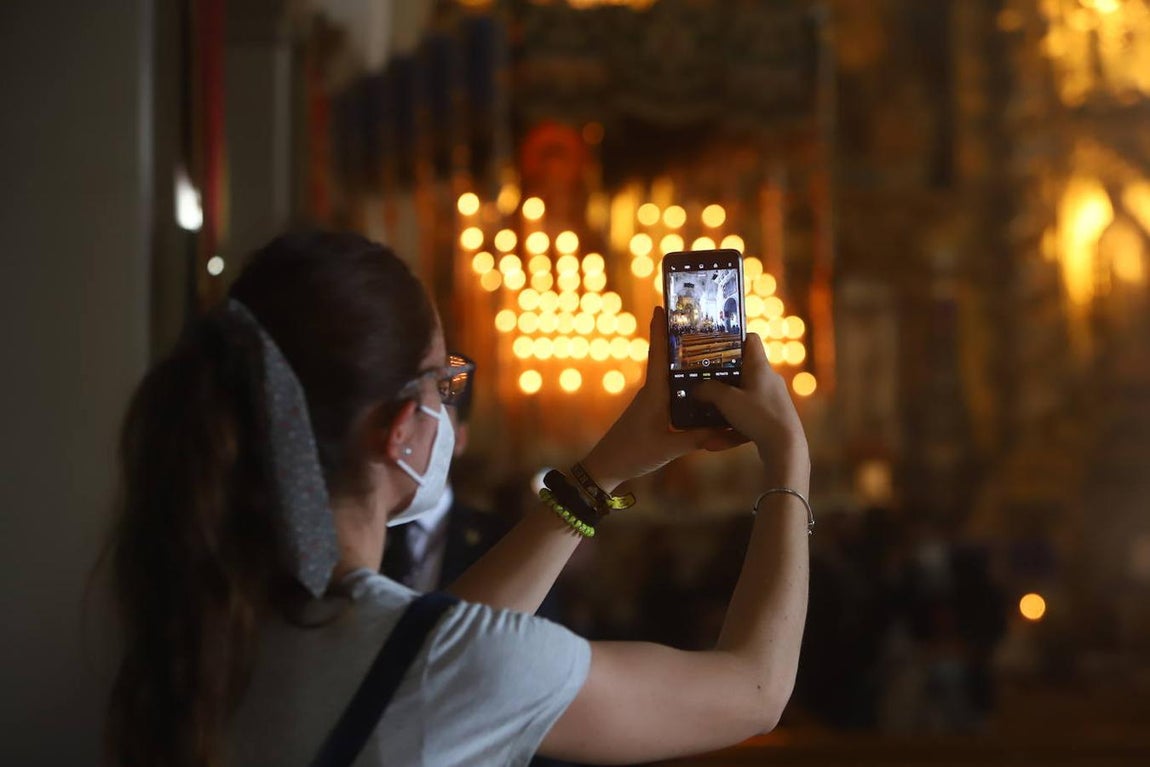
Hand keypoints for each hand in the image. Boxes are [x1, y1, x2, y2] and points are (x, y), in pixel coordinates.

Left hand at [580, 307, 746, 491]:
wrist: (606, 468)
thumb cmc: (632, 454)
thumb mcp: (669, 448)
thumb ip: (697, 437)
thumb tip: (726, 428)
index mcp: (654, 394)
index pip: (658, 355)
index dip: (659, 330)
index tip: (662, 306)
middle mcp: (653, 392)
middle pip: (667, 359)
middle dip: (679, 339)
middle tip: (698, 321)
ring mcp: (652, 402)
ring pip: (671, 375)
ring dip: (684, 361)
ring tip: (707, 347)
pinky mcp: (654, 412)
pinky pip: (672, 391)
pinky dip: (684, 383)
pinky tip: (700, 384)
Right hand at [693, 333, 809, 488]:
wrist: (786, 447)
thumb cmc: (758, 416)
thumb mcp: (727, 400)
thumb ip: (708, 390)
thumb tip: (696, 388)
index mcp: (760, 367)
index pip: (750, 340)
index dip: (733, 339)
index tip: (714, 347)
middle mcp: (768, 380)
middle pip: (743, 370)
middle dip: (721, 377)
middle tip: (702, 381)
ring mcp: (772, 400)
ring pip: (742, 398)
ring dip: (723, 407)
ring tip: (703, 414)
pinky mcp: (772, 419)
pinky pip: (747, 419)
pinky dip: (731, 429)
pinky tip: (712, 443)